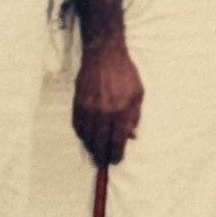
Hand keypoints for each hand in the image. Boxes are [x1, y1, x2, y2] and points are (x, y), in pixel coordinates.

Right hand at [73, 38, 143, 167]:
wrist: (103, 54)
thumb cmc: (124, 73)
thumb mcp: (138, 94)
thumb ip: (135, 117)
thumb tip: (132, 136)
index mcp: (122, 110)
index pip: (117, 141)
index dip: (116, 154)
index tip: (116, 160)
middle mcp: (104, 112)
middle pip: (100, 143)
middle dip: (101, 156)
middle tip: (102, 162)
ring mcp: (88, 108)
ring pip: (86, 137)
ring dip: (90, 147)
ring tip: (94, 152)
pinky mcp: (78, 103)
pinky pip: (77, 126)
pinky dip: (81, 135)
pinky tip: (86, 137)